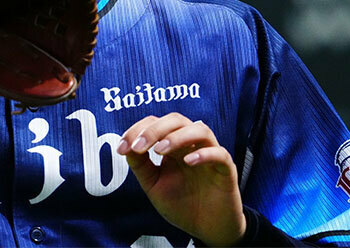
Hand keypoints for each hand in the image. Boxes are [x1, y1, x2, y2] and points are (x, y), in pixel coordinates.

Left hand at [117, 113, 245, 245]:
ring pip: (200, 130)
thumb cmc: (182, 205)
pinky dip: (204, 154)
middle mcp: (192, 145)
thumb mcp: (154, 185)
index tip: (122, 147)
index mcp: (173, 145)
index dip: (137, 130)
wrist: (207, 230)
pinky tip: (188, 162)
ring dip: (178, 136)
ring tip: (160, 150)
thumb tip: (125, 147)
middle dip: (154, 129)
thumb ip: (141, 166)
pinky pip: (220, 154)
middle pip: (176, 120)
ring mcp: (211, 155)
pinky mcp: (227, 170)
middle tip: (139, 146)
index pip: (156, 123)